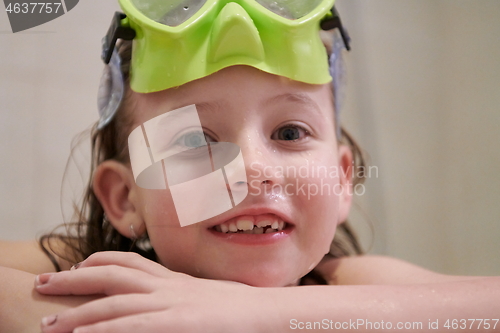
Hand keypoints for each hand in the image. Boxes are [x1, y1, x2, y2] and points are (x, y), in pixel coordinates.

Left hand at [34, 252, 278, 332]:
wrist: (265, 312)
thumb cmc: (239, 307)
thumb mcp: (205, 296)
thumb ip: (181, 297)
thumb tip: (170, 305)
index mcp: (173, 279)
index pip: (129, 261)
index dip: (98, 261)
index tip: (76, 266)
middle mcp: (166, 286)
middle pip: (110, 274)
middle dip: (72, 279)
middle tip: (42, 284)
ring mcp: (169, 304)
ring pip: (113, 303)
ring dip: (76, 313)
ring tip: (48, 324)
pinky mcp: (176, 323)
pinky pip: (131, 326)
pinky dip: (102, 332)